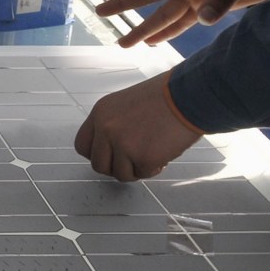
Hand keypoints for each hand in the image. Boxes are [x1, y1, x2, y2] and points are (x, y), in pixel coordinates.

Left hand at [75, 70, 202, 181]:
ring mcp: (123, 144)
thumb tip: (111, 150)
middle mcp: (106, 129)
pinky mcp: (143, 157)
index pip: (82, 146)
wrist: (187, 96)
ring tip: (151, 156)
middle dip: (116, 167)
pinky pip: (143, 174)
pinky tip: (163, 154)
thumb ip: (113, 124)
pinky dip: (153, 169)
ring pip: (120, 175)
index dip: (98, 154)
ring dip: (136, 170)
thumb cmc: (164, 97)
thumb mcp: (125, 104)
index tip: (111, 156)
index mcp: (100, 113)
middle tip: (133, 161)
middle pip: (98, 165)